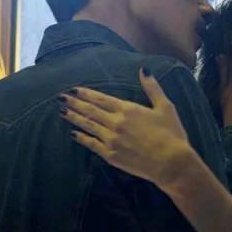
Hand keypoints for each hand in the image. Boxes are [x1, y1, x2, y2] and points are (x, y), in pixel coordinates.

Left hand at [60, 68, 194, 188]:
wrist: (171, 163)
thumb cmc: (171, 134)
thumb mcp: (165, 107)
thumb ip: (152, 88)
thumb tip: (144, 69)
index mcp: (127, 109)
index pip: (101, 99)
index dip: (86, 93)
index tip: (74, 89)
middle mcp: (115, 123)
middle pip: (90, 111)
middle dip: (75, 103)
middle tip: (61, 97)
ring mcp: (111, 140)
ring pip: (88, 126)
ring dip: (74, 118)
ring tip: (62, 111)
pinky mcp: (111, 155)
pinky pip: (92, 144)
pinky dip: (82, 138)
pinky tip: (74, 134)